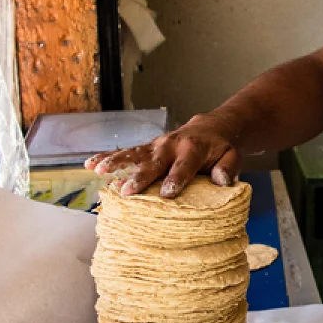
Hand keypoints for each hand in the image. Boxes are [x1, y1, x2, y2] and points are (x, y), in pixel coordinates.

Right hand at [84, 114, 241, 197]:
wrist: (210, 128)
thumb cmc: (220, 148)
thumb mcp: (232, 156)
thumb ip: (228, 168)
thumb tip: (220, 180)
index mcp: (193, 149)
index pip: (183, 166)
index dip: (176, 179)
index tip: (167, 194)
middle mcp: (171, 145)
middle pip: (154, 162)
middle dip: (141, 177)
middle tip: (127, 191)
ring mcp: (155, 146)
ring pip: (134, 154)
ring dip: (115, 162)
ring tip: (98, 170)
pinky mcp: (146, 148)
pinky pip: (125, 152)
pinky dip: (107, 156)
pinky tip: (90, 164)